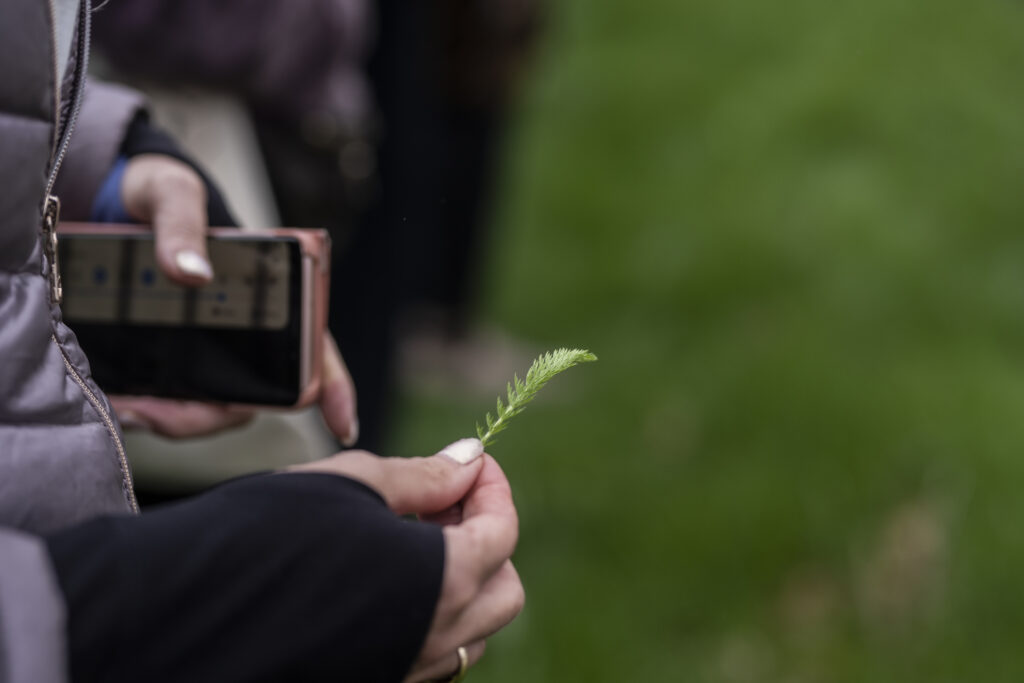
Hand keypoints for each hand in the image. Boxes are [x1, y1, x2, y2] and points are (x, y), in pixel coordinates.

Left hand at [110, 154, 358, 442]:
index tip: (345, 425)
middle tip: (152, 414)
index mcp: (272, 292)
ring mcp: (211, 348)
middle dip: (206, 415)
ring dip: (174, 418)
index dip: (336, 388)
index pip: (315, 347)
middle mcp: (248, 330)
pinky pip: (174, 398)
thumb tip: (192, 273)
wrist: (113, 198)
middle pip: (253, 394)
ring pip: (212, 405)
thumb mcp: (171, 193)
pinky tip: (121, 401)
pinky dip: (150, 408)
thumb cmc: (162, 191)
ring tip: (128, 409)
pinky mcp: (173, 356)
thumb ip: (182, 224)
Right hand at [289, 439, 524, 681]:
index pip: (502, 531)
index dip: (491, 486)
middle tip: (439, 502)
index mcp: (444, 582)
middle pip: (502, 590)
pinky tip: (382, 584)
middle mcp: (434, 639)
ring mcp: (405, 671)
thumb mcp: (351, 485)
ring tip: (408, 541)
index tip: (468, 463)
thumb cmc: (267, 538)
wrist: (186, 616)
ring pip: (469, 633)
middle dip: (486, 540)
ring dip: (460, 582)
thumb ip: (422, 477)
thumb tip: (467, 460)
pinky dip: (426, 617)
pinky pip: (428, 658)